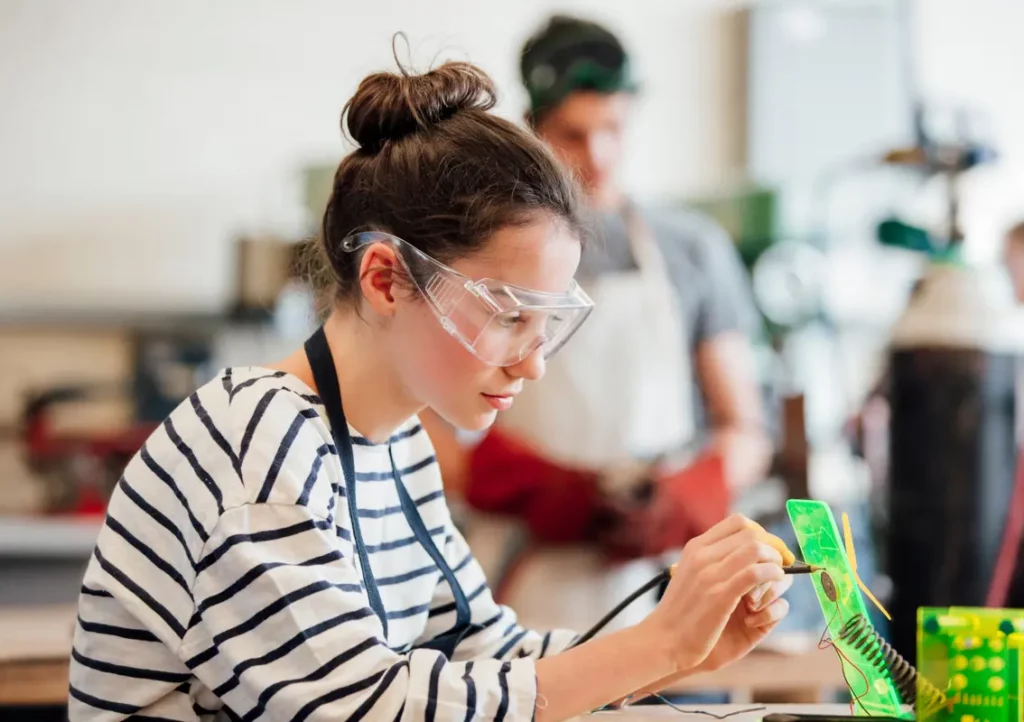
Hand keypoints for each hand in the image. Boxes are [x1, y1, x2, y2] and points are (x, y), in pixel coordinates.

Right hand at [639, 514, 789, 672]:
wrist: (663, 640)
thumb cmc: (681, 613)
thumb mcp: (692, 576)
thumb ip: (713, 562)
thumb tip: (746, 554)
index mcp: (696, 548)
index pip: (738, 522)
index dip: (762, 532)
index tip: (772, 550)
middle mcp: (702, 555)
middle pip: (751, 533)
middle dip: (775, 546)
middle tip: (783, 563)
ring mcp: (710, 574)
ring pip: (756, 549)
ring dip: (775, 561)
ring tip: (776, 576)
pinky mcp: (720, 595)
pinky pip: (755, 573)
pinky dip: (772, 574)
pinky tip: (774, 582)